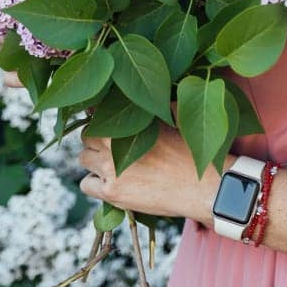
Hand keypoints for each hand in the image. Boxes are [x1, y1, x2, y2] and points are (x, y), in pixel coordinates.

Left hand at [79, 121, 227, 225]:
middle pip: (87, 134)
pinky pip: (86, 184)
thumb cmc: (189, 153)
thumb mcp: (171, 121)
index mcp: (128, 118)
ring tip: (112, 166)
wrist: (202, 186)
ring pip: (84, 158)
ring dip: (94, 161)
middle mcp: (113, 141)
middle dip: (96, 140)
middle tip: (111, 148)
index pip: (95, 109)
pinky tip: (111, 183)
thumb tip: (142, 96)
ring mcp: (110, 167)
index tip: (104, 120)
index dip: (98, 114)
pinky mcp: (112, 191)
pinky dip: (95, 184)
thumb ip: (150, 110)